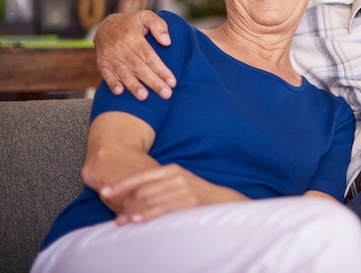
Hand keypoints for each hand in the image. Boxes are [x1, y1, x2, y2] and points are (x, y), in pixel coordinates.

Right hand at [94, 11, 176, 99]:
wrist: (105, 26)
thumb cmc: (132, 24)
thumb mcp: (146, 16)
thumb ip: (159, 26)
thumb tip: (167, 41)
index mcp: (133, 37)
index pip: (149, 55)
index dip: (161, 69)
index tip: (172, 82)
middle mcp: (121, 47)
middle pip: (139, 67)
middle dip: (153, 82)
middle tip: (166, 94)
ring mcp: (110, 56)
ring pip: (124, 73)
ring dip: (134, 86)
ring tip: (144, 97)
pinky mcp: (102, 64)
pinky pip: (106, 75)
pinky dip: (112, 83)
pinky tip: (120, 92)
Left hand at [100, 164, 248, 224]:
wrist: (224, 202)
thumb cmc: (199, 197)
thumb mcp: (180, 186)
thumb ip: (160, 188)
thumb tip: (135, 198)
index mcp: (171, 170)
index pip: (140, 175)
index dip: (120, 184)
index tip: (104, 191)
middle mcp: (175, 176)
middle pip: (142, 189)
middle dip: (125, 202)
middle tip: (114, 215)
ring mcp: (182, 187)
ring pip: (149, 199)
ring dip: (133, 211)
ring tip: (122, 221)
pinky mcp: (188, 200)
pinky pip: (162, 207)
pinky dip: (147, 214)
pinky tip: (137, 219)